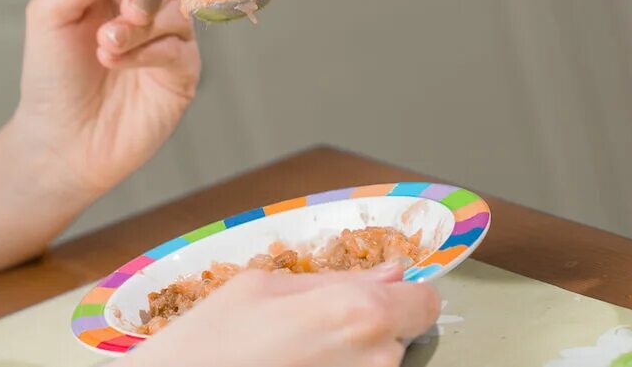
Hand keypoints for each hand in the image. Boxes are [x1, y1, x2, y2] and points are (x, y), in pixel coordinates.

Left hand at [11, 0, 200, 199]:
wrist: (57, 140)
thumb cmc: (51, 76)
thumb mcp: (51, 13)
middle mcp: (151, 3)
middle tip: (123, 11)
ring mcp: (170, 38)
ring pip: (180, 8)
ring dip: (140, 25)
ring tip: (105, 47)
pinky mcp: (183, 73)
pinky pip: (181, 47)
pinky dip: (148, 51)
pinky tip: (117, 63)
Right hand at [130, 265, 441, 366]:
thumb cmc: (205, 347)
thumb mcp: (263, 287)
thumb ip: (336, 278)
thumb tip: (388, 273)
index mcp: (359, 312)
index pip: (426, 302)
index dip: (405, 296)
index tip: (386, 296)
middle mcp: (373, 359)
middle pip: (400, 337)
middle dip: (369, 328)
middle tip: (313, 331)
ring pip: (377, 365)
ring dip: (349, 357)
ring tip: (294, 357)